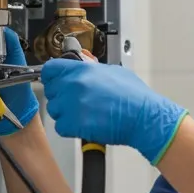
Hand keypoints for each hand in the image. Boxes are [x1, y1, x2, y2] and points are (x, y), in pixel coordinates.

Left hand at [41, 60, 187, 163]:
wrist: (143, 117)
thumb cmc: (134, 95)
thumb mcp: (113, 71)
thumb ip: (91, 68)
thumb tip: (81, 64)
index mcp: (82, 69)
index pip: (50, 69)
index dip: (51, 76)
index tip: (55, 81)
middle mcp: (74, 85)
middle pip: (51, 91)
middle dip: (61, 96)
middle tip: (76, 101)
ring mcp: (72, 105)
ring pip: (54, 110)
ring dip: (65, 113)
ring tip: (83, 114)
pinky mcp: (74, 124)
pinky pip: (60, 127)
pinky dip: (69, 128)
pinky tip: (84, 125)